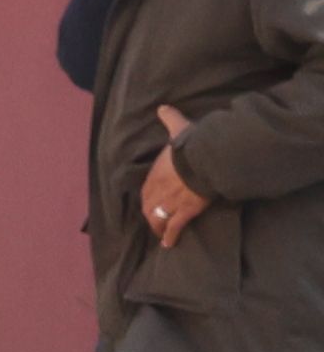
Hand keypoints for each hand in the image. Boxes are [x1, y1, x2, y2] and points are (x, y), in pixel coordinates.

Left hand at [149, 102, 211, 246]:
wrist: (205, 159)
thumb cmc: (192, 144)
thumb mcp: (178, 129)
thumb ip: (170, 119)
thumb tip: (163, 107)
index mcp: (156, 173)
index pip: (146, 189)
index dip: (147, 196)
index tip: (149, 201)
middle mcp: (159, 190)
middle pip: (149, 206)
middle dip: (150, 215)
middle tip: (152, 221)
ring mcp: (171, 202)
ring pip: (158, 218)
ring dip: (157, 227)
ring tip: (159, 234)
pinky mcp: (186, 211)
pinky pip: (175, 227)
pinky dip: (170, 236)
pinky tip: (169, 244)